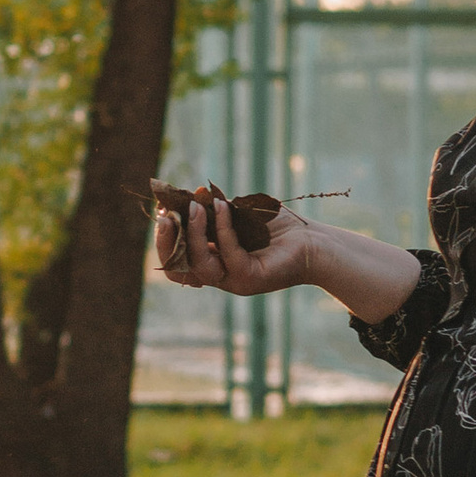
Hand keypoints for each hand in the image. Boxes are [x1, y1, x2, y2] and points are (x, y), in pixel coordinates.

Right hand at [154, 187, 316, 298]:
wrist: (314, 242)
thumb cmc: (277, 229)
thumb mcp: (238, 216)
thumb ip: (214, 213)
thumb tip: (189, 196)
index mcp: (213, 263)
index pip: (176, 260)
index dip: (164, 239)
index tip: (162, 212)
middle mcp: (220, 276)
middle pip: (179, 268)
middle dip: (167, 242)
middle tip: (166, 215)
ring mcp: (234, 280)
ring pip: (199, 265)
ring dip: (193, 233)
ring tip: (194, 207)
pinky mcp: (250, 278)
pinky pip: (228, 253)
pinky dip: (222, 228)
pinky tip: (221, 206)